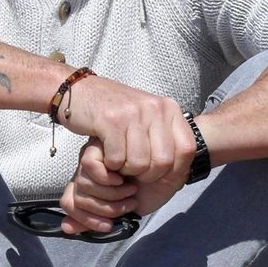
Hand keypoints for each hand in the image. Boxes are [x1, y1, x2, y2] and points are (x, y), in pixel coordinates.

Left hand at [57, 139, 141, 235]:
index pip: (70, 204)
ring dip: (110, 194)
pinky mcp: (100, 144)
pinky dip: (105, 177)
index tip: (109, 225)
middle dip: (104, 208)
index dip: (86, 220)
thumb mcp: (124, 212)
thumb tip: (66, 227)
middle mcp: (87, 173)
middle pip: (78, 196)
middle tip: (127, 205)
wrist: (170, 172)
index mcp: (89, 187)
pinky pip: (88, 164)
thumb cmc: (149, 189)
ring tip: (130, 191)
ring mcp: (92, 157)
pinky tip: (122, 177)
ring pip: (82, 183)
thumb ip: (98, 219)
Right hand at [58, 75, 197, 192]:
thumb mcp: (148, 116)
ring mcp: (133, 113)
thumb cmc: (116, 111)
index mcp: (169, 107)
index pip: (187, 149)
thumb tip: (184, 162)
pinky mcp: (110, 121)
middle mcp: (155, 107)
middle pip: (163, 162)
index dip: (175, 169)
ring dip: (127, 170)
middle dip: (148, 175)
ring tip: (120, 161)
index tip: (160, 174)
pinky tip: (107, 156)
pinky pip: (117, 159)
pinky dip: (111, 165)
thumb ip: (166, 135)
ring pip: (140, 163)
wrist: (80, 90)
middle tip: (134, 171)